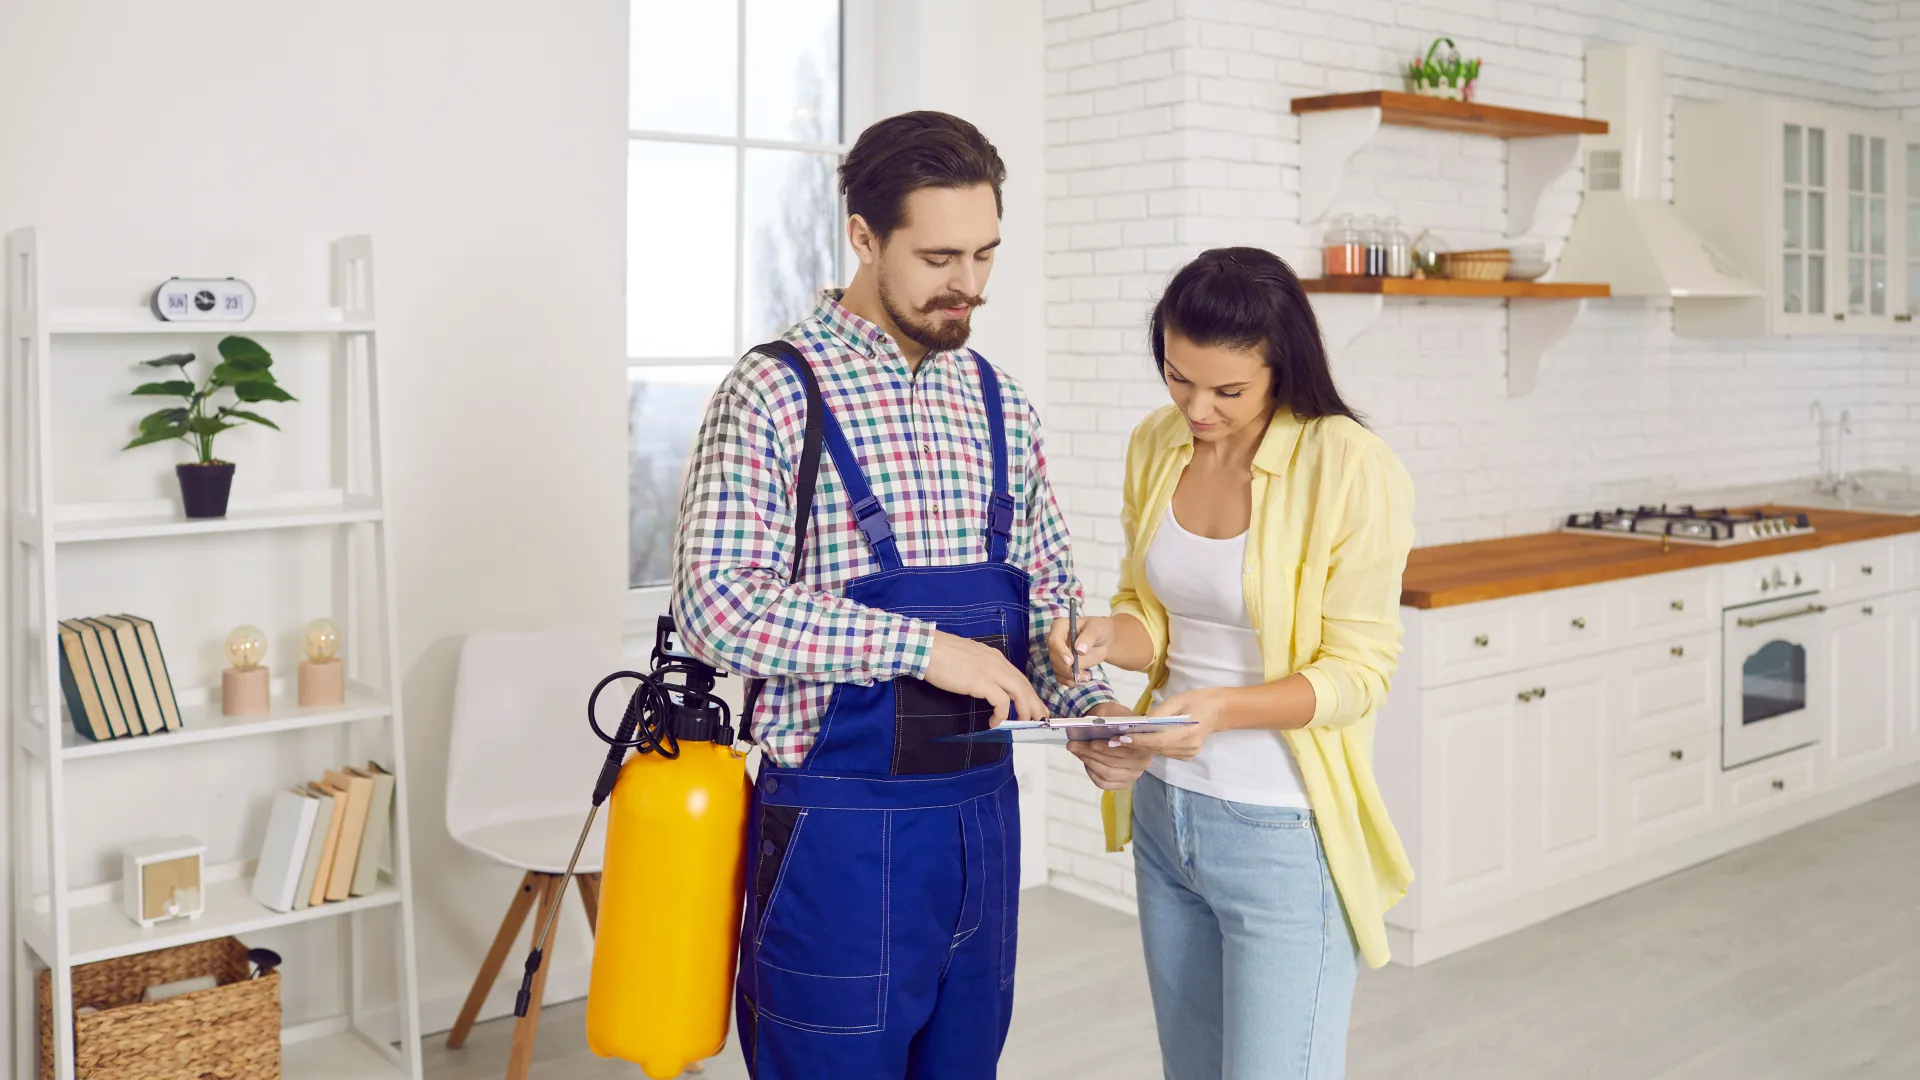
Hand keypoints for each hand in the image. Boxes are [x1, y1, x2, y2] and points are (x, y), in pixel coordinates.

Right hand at [922, 630, 1048, 725]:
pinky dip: (1002, 714)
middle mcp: (998, 663)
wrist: (927, 648)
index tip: (1034, 706)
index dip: (1030, 693)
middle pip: (1024, 686)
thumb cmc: (941, 654)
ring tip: (1023, 724)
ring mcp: (991, 672)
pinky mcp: (981, 682)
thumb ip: (981, 669)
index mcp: (995, 657)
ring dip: (1024, 711)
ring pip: (1019, 693)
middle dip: (1035, 704)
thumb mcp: (969, 659)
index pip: (1019, 677)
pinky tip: (994, 722)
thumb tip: (984, 685)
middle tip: (1040, 719)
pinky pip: (1001, 702)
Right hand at [1047, 614, 1112, 684]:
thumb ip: (1089, 637)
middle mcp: (1055, 640)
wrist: (1101, 640)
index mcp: (1060, 626)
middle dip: (1066, 668)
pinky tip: (1081, 681)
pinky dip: (1069, 681)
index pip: (1054, 639)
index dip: (1060, 651)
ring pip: (1057, 668)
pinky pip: (1061, 676)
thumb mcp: (1097, 629)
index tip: (1070, 662)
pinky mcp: (1062, 665)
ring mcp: (1057, 654)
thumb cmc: (1098, 630)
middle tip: (1082, 675)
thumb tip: (1079, 649)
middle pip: (1054, 657)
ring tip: (1086, 677)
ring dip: (1070, 676)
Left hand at [1066, 703, 1151, 788]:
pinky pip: (1104, 783)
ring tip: (1075, 750)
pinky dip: (1092, 773)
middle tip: (1073, 744)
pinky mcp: (1123, 783)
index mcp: (1146, 742)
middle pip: (1115, 761)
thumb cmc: (1115, 718)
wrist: (1116, 725)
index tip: (1093, 742)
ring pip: (1108, 773)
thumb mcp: (1112, 711)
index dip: (1111, 747)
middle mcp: (1143, 761)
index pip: (1131, 747)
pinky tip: (1086, 761)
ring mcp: (1133, 775)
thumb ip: (1106, 717)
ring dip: (1089, 761)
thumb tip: (1094, 725)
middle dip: (1091, 753)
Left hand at [1123, 689, 1229, 760]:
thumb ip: (1159, 713)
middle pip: (1158, 748)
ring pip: (1160, 752)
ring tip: (1128, 738)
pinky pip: (1166, 753)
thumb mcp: (1177, 700)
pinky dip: (1155, 747)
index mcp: (1189, 731)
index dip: (1140, 740)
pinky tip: (1146, 740)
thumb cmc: (1196, 700)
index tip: (1123, 737)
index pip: (1160, 739)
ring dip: (1144, 746)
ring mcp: (1190, 753)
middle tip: (1118, 738)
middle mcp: (1190, 746)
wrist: (1217, 710)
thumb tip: (1140, 724)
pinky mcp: (1189, 756)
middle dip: (1138, 744)